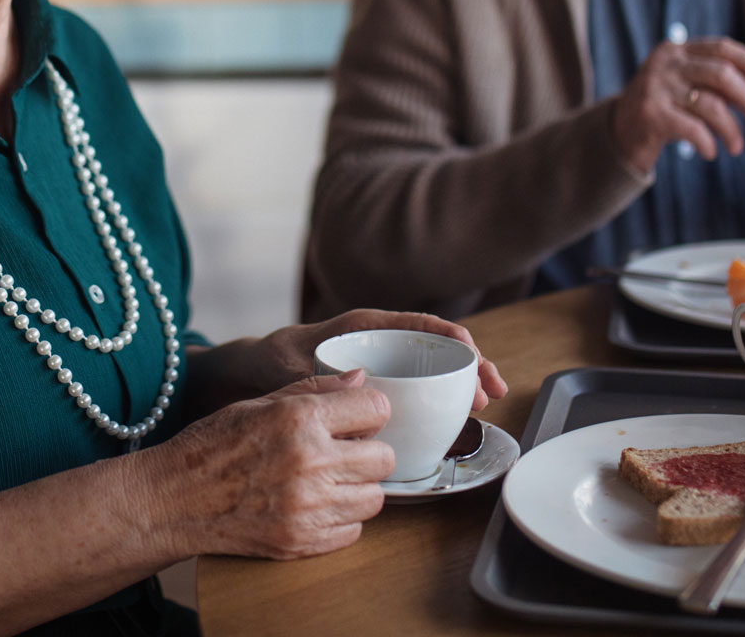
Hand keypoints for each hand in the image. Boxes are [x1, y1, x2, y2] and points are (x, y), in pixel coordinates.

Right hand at [142, 370, 393, 559]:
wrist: (175, 500)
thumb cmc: (212, 445)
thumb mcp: (259, 403)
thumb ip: (314, 389)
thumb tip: (362, 380)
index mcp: (299, 418)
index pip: (377, 410)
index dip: (371, 412)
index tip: (359, 419)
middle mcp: (310, 462)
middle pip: (384, 458)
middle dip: (370, 452)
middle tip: (347, 451)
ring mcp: (308, 508)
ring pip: (375, 498)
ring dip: (359, 488)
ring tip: (331, 480)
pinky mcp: (303, 542)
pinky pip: (353, 531)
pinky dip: (342, 519)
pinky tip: (317, 506)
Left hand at [245, 310, 508, 410]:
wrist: (255, 371)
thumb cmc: (272, 359)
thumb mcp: (290, 366)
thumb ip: (316, 376)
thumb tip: (353, 386)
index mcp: (366, 326)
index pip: (421, 325)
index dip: (454, 340)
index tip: (475, 360)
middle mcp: (380, 340)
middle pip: (436, 346)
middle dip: (469, 365)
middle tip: (489, 393)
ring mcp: (382, 362)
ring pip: (431, 368)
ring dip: (460, 384)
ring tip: (482, 406)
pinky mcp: (379, 384)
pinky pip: (417, 388)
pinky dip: (440, 400)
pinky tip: (454, 419)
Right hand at [610, 37, 744, 170]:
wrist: (617, 134)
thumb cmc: (664, 110)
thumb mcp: (690, 89)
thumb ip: (721, 83)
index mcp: (677, 50)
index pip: (724, 49)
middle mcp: (665, 63)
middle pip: (722, 74)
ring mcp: (655, 87)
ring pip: (710, 105)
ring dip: (731, 130)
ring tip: (736, 147)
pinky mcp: (650, 114)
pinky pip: (693, 129)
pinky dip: (708, 143)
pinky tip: (710, 152)